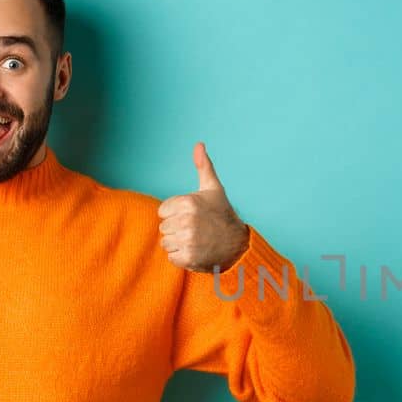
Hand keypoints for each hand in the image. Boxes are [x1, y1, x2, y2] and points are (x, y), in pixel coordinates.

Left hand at [158, 142, 249, 271]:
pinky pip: (171, 257)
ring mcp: (187, 240)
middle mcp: (186, 220)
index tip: (192, 216)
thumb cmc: (222, 215)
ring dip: (178, 244)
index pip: (163, 211)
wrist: (239, 245)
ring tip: (196, 240)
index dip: (176, 214)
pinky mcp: (188, 258)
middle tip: (196, 229)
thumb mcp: (213, 189)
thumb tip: (199, 144)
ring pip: (166, 243)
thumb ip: (203, 166)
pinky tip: (196, 251)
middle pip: (163, 228)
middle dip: (177, 229)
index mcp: (188, 202)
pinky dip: (182, 257)